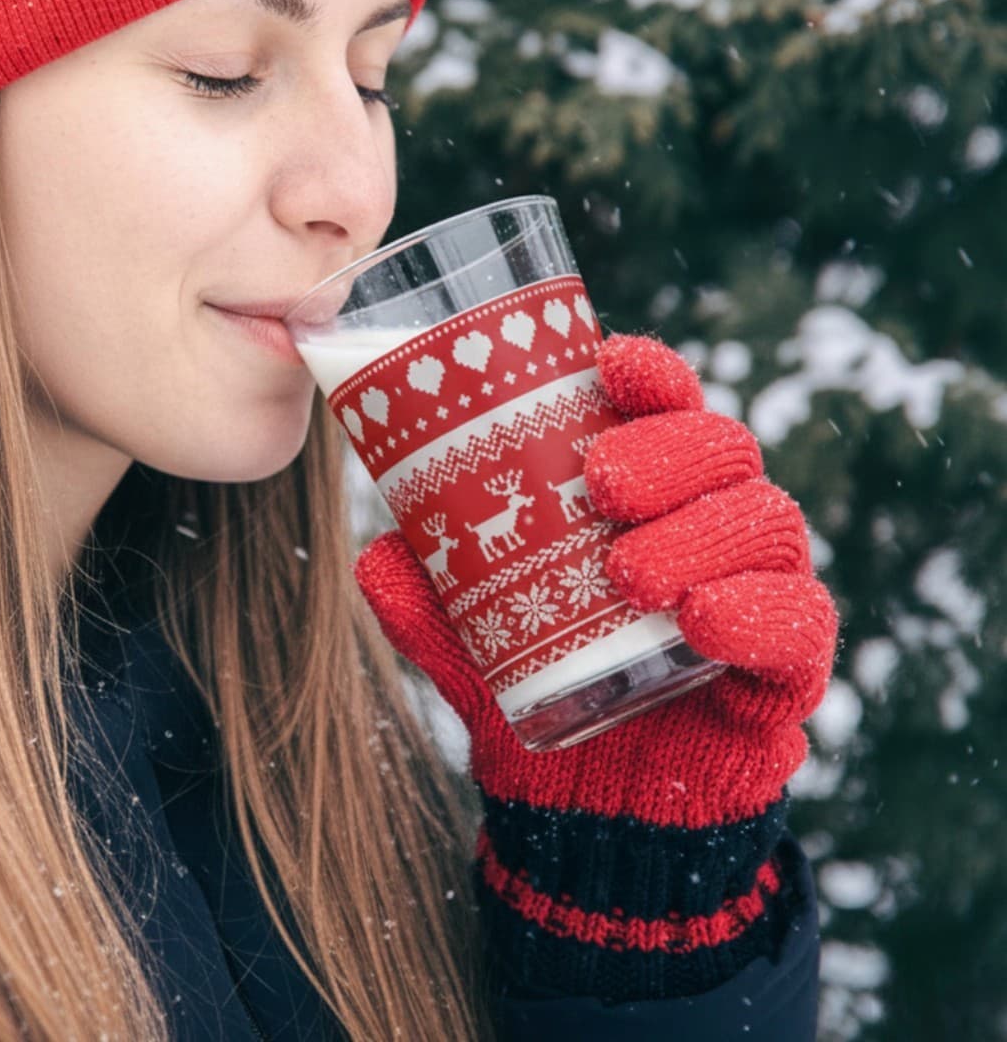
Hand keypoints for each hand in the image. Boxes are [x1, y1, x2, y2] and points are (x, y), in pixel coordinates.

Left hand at [354, 334, 837, 828]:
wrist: (587, 814)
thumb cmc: (539, 690)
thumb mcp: (468, 645)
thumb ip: (428, 603)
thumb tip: (376, 553)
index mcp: (646, 497)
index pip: (665, 411)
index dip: (650, 377)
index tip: (609, 362)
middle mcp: (710, 528)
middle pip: (723, 451)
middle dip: (668, 452)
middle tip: (601, 482)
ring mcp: (757, 592)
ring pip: (764, 524)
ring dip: (697, 536)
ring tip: (628, 574)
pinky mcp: (786, 670)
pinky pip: (801, 624)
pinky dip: (757, 612)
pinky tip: (701, 622)